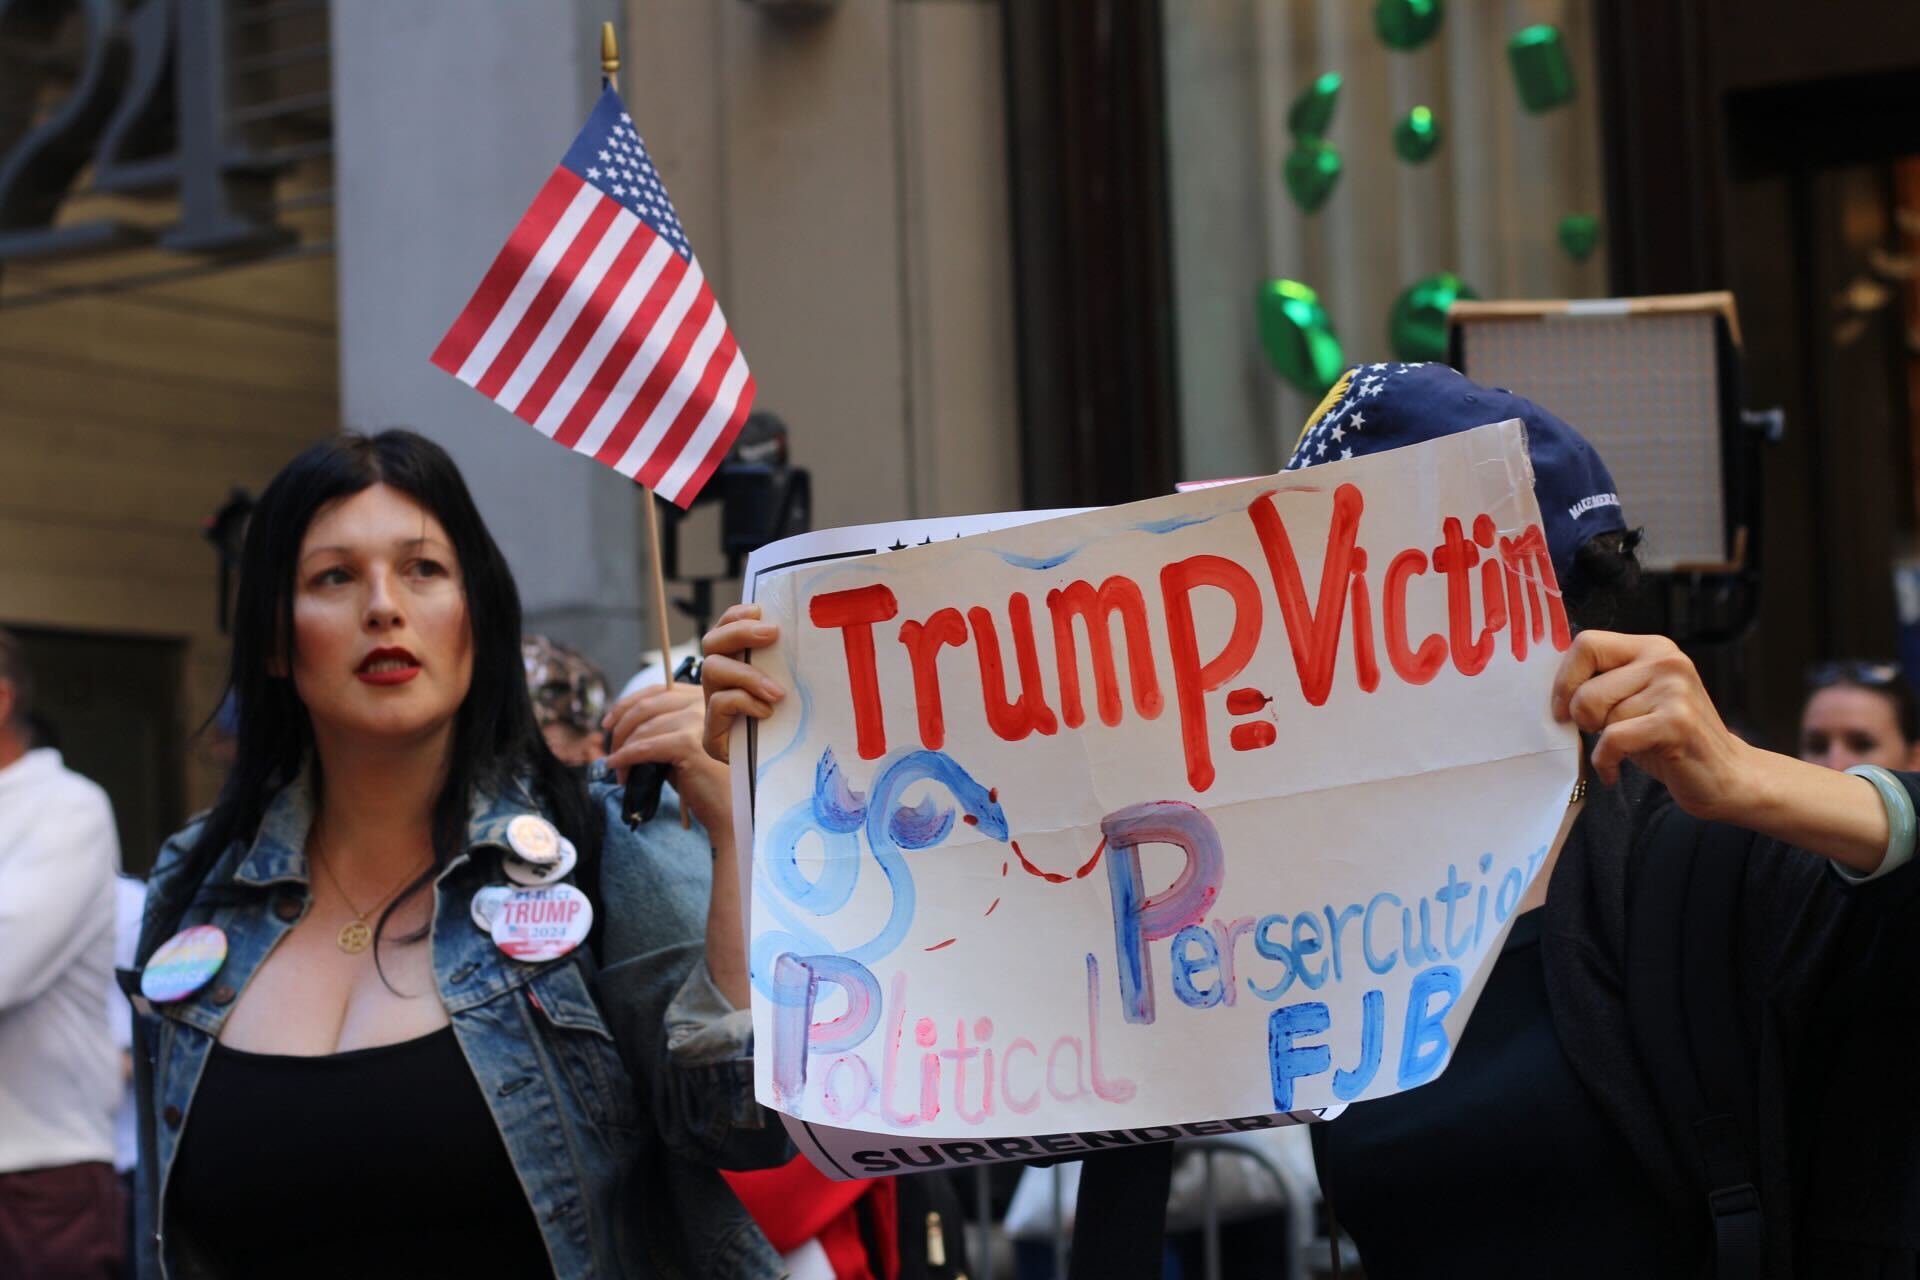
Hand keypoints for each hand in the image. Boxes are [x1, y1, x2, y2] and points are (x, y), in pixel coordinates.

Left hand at [601, 682, 727, 819]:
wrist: (734, 811)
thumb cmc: (710, 783)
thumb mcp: (687, 746)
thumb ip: (664, 730)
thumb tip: (623, 729)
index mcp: (708, 697)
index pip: (660, 690)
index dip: (628, 704)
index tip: (608, 723)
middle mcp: (706, 702)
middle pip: (647, 705)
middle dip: (620, 728)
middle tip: (610, 750)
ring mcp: (699, 720)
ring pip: (643, 729)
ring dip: (623, 750)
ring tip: (620, 773)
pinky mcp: (689, 743)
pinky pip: (644, 748)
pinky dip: (625, 758)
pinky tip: (616, 767)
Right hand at [700, 602, 784, 764]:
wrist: (779, 779)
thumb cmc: (789, 731)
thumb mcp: (789, 692)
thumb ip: (784, 667)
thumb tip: (806, 632)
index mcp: (735, 667)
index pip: (724, 629)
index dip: (736, 616)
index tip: (761, 610)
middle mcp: (718, 684)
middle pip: (712, 642)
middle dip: (740, 633)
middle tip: (771, 634)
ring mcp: (710, 708)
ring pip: (712, 669)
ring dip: (747, 674)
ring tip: (776, 691)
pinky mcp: (711, 734)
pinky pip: (719, 703)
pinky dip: (744, 701)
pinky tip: (767, 712)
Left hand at [1552, 630, 1756, 819]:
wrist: (1726, 775)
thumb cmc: (1667, 739)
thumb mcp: (1635, 698)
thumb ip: (1603, 682)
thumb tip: (1551, 687)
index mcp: (1652, 647)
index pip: (1586, 644)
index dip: (1564, 680)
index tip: (1563, 708)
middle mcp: (1666, 660)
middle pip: (1586, 688)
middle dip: (1584, 719)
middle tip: (1604, 732)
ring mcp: (1674, 689)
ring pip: (1600, 716)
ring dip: (1604, 742)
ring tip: (1628, 748)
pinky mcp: (1676, 722)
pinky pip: (1613, 739)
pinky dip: (1605, 761)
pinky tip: (1613, 770)